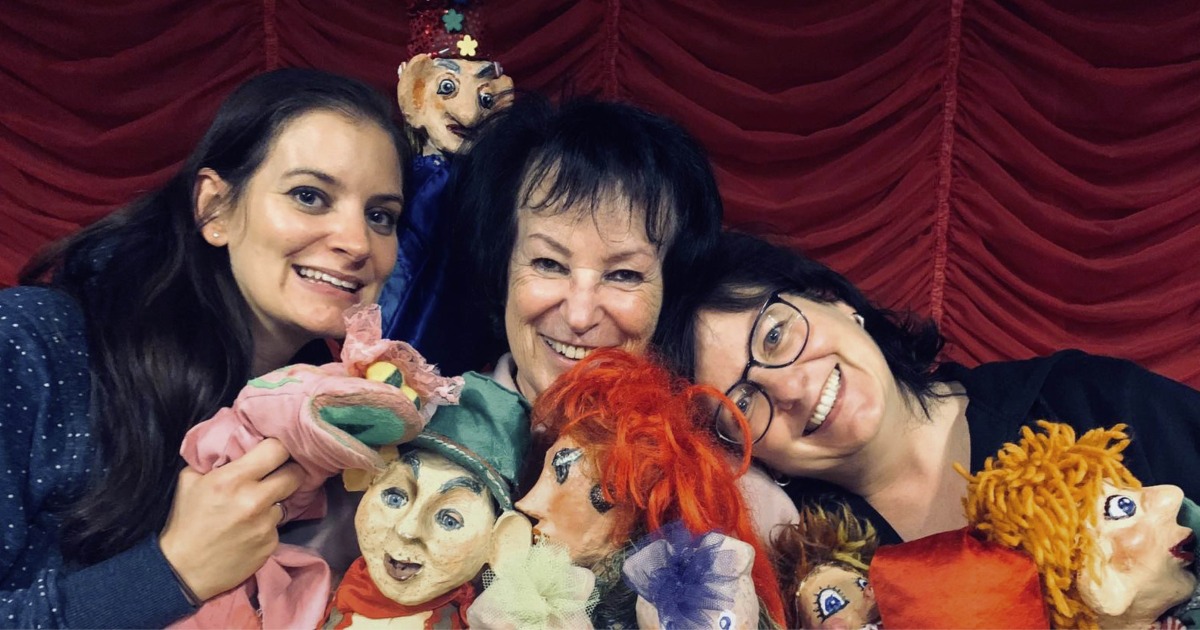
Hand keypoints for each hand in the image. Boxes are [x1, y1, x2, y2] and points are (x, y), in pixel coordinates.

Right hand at [159, 438, 304, 600]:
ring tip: (253, 509)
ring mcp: (266, 524)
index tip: (272, 452)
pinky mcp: (271, 544)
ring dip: (274, 501)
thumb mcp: (190, 480)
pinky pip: (278, 526)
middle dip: (288, 471)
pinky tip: (249, 530)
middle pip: (295, 473)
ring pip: (287, 501)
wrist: (182, 570)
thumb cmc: (185, 521)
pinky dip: (267, 525)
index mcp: (233, 479)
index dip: (277, 448)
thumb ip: (216, 459)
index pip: (277, 450)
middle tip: (278, 474)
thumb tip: (237, 442)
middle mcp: (254, 500)